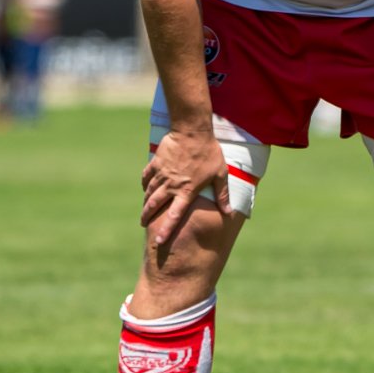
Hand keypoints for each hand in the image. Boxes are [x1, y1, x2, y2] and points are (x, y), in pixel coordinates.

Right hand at [141, 126, 228, 246]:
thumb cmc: (209, 152)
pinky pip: (146, 176)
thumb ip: (222, 194)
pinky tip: (145, 187)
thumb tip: (229, 211)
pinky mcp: (156, 162)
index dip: (166, 230)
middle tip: (143, 224)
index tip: (159, 242)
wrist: (192, 130)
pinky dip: (145, 184)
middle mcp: (171, 185)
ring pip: (149, 192)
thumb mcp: (220, 173)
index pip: (174, 215)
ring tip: (144, 210)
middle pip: (154, 205)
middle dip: (147, 217)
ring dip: (145, 203)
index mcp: (186, 191)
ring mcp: (162, 174)